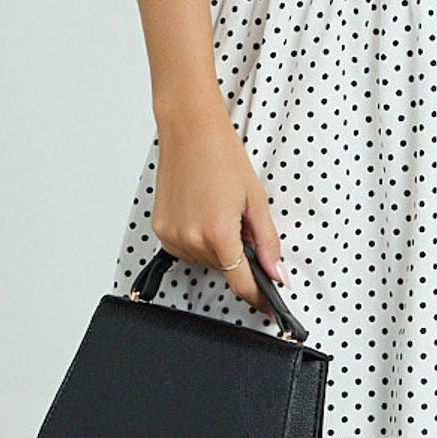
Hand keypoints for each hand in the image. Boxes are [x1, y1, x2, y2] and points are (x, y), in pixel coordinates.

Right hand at [151, 101, 285, 319]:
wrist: (189, 131)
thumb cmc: (223, 157)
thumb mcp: (256, 201)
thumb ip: (267, 243)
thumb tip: (276, 274)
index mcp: (219, 232)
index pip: (242, 283)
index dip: (259, 298)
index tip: (269, 306)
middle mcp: (191, 238)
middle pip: (224, 269)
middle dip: (237, 255)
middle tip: (240, 221)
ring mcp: (172, 235)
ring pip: (206, 260)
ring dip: (218, 247)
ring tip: (218, 210)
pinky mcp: (160, 229)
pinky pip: (186, 249)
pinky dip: (198, 239)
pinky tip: (201, 212)